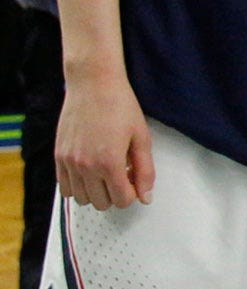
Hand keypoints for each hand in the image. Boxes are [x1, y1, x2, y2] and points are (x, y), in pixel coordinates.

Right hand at [57, 75, 152, 209]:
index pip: (122, 200)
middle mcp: (85, 166)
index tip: (135, 181)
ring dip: (96, 192)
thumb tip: (146, 196)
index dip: (133, 194)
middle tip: (122, 175)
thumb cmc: (119, 106)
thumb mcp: (142, 139)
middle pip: (102, 203)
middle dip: (116, 194)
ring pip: (82, 198)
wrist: (93, 84)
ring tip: (106, 173)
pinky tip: (89, 173)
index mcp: (109, 163)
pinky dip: (78, 186)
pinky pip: (65, 187)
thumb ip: (145, 171)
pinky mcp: (58, 156)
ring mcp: (69, 162)